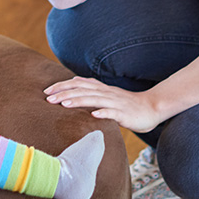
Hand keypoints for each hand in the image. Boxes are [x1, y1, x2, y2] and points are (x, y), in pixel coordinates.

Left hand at [44, 77, 164, 133]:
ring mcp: (115, 102)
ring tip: (64, 104)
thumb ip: (92, 92)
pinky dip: (103, 112)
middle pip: (82, 90)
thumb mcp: (107, 96)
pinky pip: (113, 113)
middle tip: (48, 98)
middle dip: (64, 93)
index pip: (78, 83)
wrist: (151, 107)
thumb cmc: (127, 105)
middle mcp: (106, 93)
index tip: (47, 91)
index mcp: (101, 88)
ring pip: (94, 99)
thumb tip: (74, 87)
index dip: (62, 86)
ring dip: (78, 101)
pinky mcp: (124, 113)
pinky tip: (93, 115)